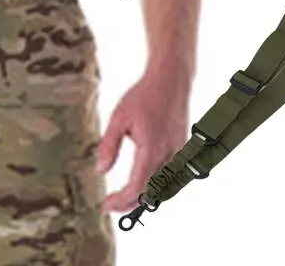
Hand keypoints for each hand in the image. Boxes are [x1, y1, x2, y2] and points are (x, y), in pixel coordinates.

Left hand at [96, 65, 189, 212]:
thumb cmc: (143, 96)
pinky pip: (173, 178)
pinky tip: (146, 182)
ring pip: (165, 188)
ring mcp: (180, 154)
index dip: (121, 201)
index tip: (106, 205)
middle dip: (131, 203)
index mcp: (152, 149)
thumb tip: (100, 170)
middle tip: (112, 204)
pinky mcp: (184, 149)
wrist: (170, 80)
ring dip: (146, 197)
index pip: (137, 187)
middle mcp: (169, 155)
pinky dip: (159, 186)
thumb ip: (109, 145)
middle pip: (151, 193)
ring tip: (125, 197)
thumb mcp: (119, 117)